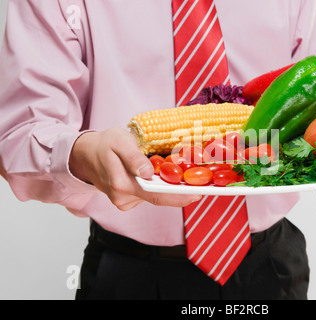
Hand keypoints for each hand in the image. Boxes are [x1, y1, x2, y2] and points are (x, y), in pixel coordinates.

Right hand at [69, 127, 201, 210]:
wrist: (85, 154)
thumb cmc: (104, 144)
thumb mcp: (119, 142)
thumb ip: (133, 158)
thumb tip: (148, 173)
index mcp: (122, 185)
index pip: (156, 195)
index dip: (179, 196)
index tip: (199, 193)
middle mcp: (123, 198)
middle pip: (158, 198)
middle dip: (180, 191)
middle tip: (201, 183)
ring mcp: (124, 201)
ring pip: (154, 196)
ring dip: (169, 187)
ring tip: (185, 176)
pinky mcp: (127, 200)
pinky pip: (148, 195)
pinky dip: (158, 187)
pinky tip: (163, 177)